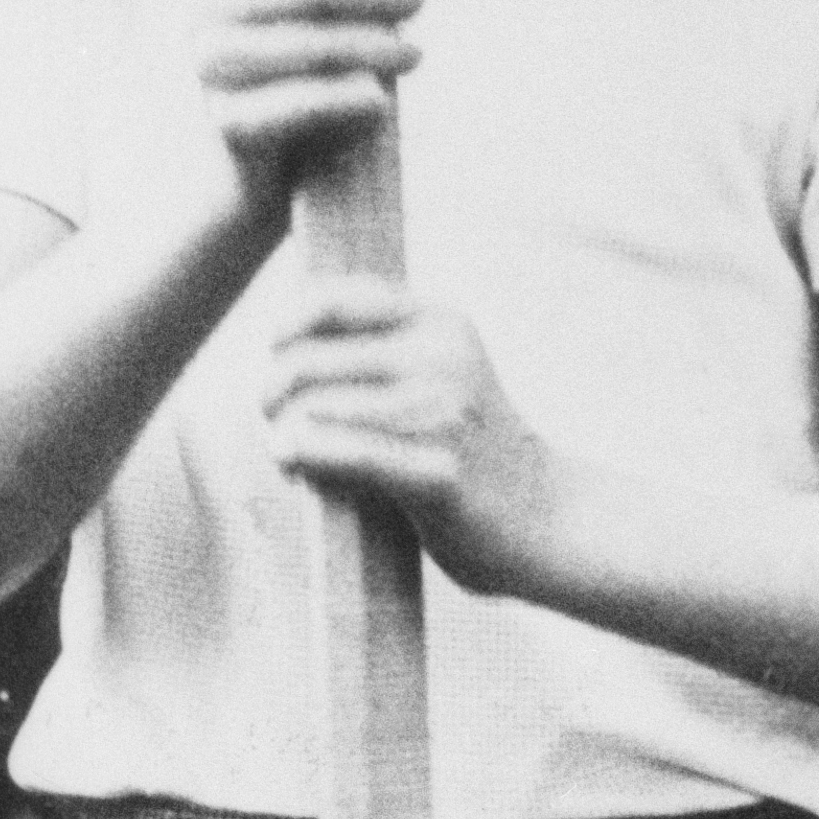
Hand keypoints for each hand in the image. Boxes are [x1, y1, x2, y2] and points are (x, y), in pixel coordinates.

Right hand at [189, 0, 433, 223]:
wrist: (255, 168)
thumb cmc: (300, 68)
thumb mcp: (339, 6)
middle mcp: (205, 3)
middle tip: (416, 5)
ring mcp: (209, 64)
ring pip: (311, 43)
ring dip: (374, 47)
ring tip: (412, 55)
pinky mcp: (227, 121)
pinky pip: (303, 103)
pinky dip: (349, 100)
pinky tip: (381, 100)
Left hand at [262, 279, 562, 598]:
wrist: (546, 518)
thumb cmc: (472, 453)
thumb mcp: (440, 375)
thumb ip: (380, 351)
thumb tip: (281, 346)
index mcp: (439, 323)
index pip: (332, 300)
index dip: (284, 328)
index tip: (277, 359)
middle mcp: (440, 358)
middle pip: (305, 363)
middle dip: (271, 396)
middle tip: (274, 423)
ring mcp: (441, 415)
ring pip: (312, 411)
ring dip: (283, 438)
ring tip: (288, 456)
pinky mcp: (436, 474)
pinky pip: (340, 455)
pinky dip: (301, 459)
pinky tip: (293, 468)